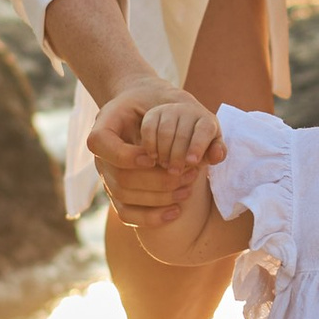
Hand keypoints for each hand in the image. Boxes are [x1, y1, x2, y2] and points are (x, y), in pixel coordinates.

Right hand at [89, 80, 221, 223]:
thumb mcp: (172, 101)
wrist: (146, 110)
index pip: (99, 142)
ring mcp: (107, 177)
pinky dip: (151, 217)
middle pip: (119, 178)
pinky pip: (126, 214)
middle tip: (187, 174)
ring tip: (188, 189)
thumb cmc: (159, 104)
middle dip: (156, 180)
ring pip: (124, 197)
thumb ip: (193, 123)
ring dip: (159, 197)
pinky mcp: (118, 194)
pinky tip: (176, 211)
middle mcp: (101, 154)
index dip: (125, 155)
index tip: (152, 156)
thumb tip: (218, 155)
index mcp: (105, 125)